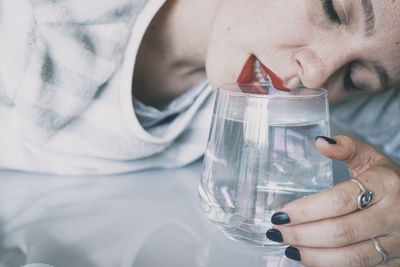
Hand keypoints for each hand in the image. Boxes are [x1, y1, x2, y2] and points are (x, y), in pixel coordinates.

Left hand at [266, 135, 399, 266]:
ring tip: (289, 247)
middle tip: (277, 232)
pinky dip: (330, 265)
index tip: (281, 213)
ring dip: (314, 256)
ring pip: (350, 257)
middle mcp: (393, 216)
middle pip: (340, 232)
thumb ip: (347, 148)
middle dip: (302, 235)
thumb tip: (320, 142)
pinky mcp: (396, 261)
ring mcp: (397, 242)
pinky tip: (310, 257)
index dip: (306, 210)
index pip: (338, 201)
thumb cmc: (389, 181)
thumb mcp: (372, 159)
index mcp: (385, 186)